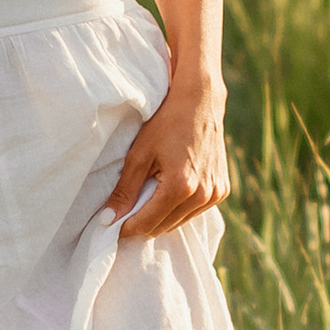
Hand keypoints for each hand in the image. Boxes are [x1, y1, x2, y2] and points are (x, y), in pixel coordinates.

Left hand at [108, 68, 228, 240]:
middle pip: (162, 227)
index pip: (147, 223)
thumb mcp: (139, 154)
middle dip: (141, 225)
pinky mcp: (222, 190)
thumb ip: (124, 190)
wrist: (200, 102)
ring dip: (159, 219)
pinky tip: (166, 195)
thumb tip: (107, 219)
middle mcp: (202, 195)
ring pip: (178, 223)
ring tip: (143, 204)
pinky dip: (177, 210)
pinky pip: (194, 212)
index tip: (110, 226)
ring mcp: (215, 194)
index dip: (125, 228)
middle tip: (123, 216)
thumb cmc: (166, 123)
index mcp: (180, 187)